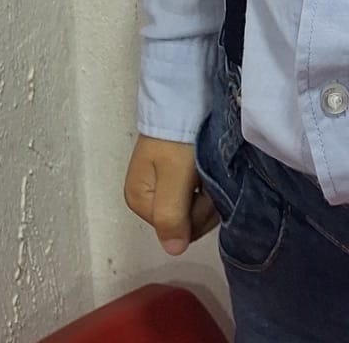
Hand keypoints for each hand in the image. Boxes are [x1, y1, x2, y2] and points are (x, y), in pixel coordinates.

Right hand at [123, 135, 218, 255]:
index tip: (204, 190)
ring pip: (193, 207)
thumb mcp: (174, 176)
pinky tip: (210, 167)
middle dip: (203, 204)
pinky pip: (196, 192)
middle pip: (184, 221)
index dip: (196, 215)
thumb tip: (173, 251)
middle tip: (209, 176)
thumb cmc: (178, 137)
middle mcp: (148, 197)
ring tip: (210, 168)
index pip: (176, 230)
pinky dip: (207, 183)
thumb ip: (171, 215)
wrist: (185, 96)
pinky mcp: (177, 173)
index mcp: (138, 201)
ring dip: (208, 192)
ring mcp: (163, 185)